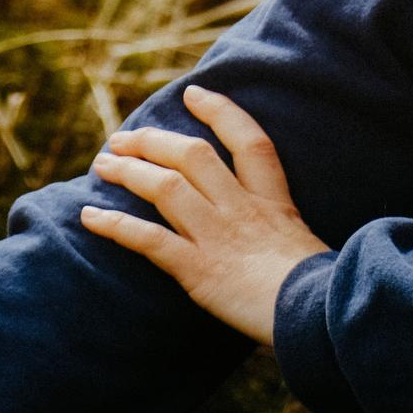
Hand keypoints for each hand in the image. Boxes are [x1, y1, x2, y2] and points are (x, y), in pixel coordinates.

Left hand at [78, 84, 331, 346]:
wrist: (322, 319)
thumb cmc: (323, 294)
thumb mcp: (308, 249)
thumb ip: (282, 235)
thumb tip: (265, 239)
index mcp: (274, 202)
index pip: (249, 141)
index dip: (220, 112)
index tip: (193, 94)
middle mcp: (242, 209)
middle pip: (192, 156)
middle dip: (153, 141)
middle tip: (122, 139)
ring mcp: (218, 236)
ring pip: (165, 187)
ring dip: (128, 172)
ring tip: (102, 165)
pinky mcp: (199, 269)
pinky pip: (149, 239)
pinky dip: (115, 225)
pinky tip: (90, 217)